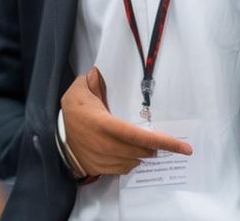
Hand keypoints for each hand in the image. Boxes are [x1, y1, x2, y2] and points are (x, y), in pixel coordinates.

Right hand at [60, 67, 192, 175]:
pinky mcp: (100, 169)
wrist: (55, 135)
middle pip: (141, 151)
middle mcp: (105, 145)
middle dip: (153, 146)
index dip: (164, 142)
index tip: (185, 148)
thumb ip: (94, 80)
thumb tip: (103, 70)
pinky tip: (125, 152)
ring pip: (134, 161)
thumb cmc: (72, 110)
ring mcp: (102, 160)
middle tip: (155, 139)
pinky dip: (129, 161)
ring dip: (140, 154)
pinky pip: (124, 169)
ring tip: (137, 143)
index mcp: (103, 124)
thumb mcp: (80, 89)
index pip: (139, 136)